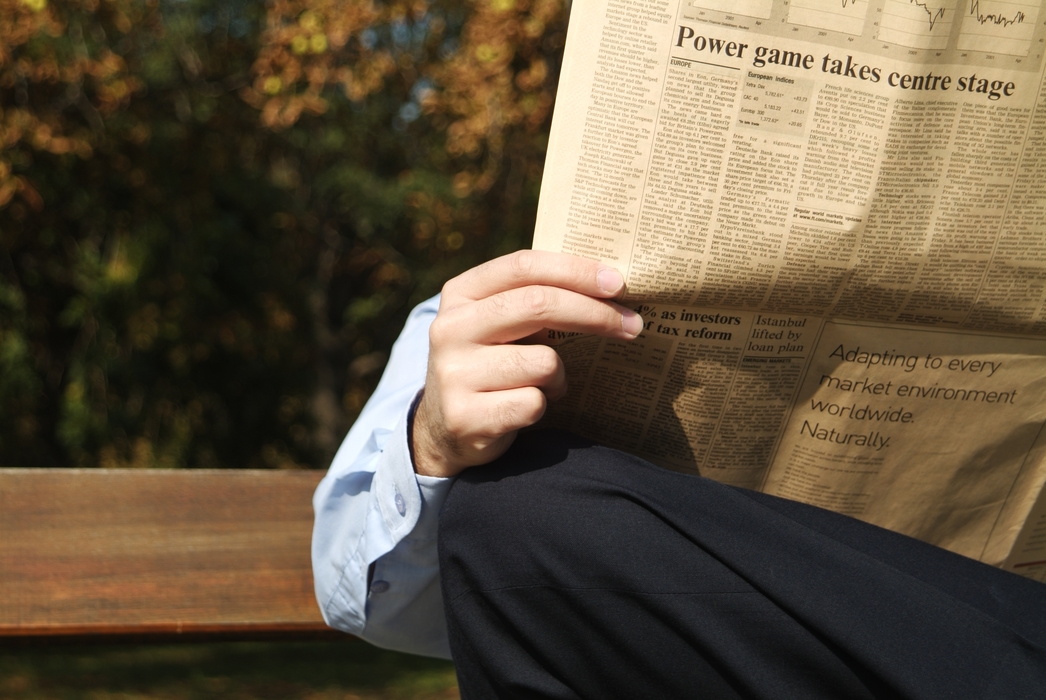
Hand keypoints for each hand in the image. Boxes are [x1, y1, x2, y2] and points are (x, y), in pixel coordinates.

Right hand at [412, 250, 642, 477]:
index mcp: (460, 295)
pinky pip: (534, 403)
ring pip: (544, 362)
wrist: (444, 429)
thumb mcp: (498, 323)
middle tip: (632, 325)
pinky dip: (542, 406)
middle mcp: (450, 329)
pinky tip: (524, 408)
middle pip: (538, 305)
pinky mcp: (465, 416)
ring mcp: (454, 374)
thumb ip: (535, 298)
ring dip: (559, 377)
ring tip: (545, 385)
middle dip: (595, 314)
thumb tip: (610, 285)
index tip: (617, 283)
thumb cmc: (491, 364)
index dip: (575, 270)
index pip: (523, 267)